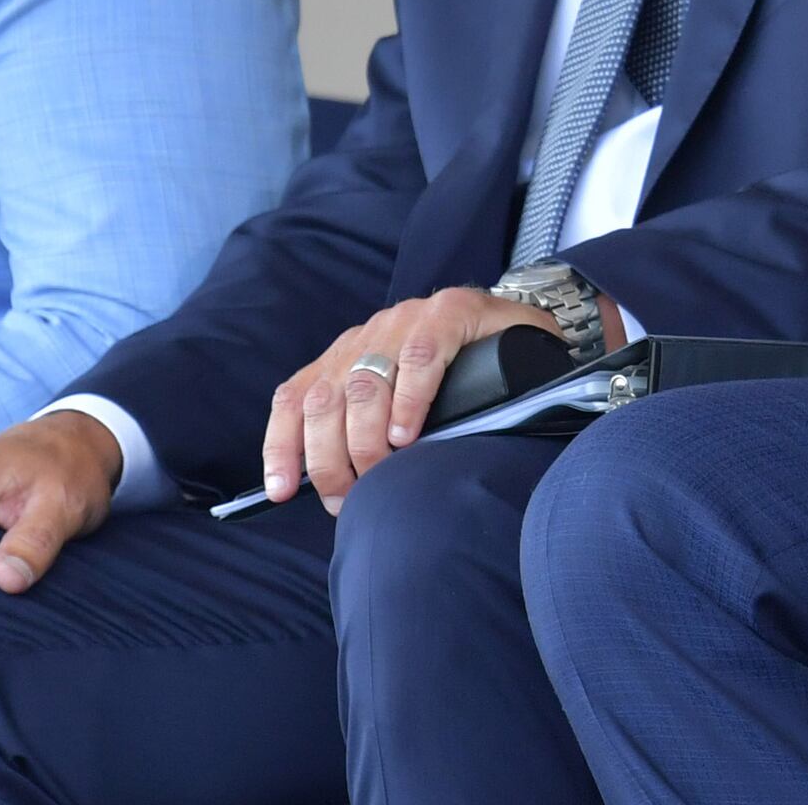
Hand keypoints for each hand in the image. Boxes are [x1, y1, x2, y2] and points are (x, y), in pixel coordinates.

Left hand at [258, 289, 579, 512]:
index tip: (282, 490)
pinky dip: (408, 402)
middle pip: (325, 401)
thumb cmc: (461, 381)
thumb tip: (336, 494)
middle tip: (354, 495)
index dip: (282, 445)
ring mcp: (407, 320)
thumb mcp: (402, 404)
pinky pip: (418, 358)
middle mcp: (368, 335)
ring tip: (385, 470)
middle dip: (331, 459)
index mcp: (347, 356)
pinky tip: (409, 433)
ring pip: (364, 385)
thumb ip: (368, 433)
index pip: (295, 397)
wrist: (525, 332)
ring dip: (366, 439)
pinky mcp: (451, 313)